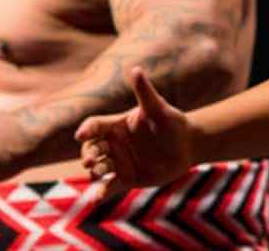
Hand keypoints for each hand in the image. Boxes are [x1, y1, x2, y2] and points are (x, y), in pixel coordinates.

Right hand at [75, 69, 195, 189]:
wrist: (187, 146)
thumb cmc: (172, 123)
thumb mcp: (158, 108)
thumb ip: (145, 92)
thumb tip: (135, 69)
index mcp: (116, 124)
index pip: (95, 125)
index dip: (87, 129)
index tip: (82, 134)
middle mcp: (113, 143)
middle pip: (91, 148)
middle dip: (88, 153)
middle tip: (90, 159)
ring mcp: (118, 162)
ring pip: (97, 168)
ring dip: (94, 172)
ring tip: (98, 173)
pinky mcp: (125, 178)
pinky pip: (108, 186)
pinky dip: (99, 192)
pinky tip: (94, 198)